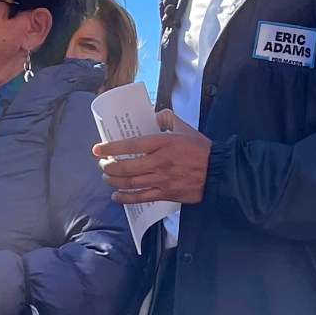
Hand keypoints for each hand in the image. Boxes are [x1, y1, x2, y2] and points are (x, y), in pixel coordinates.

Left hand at [92, 109, 211, 203]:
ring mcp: (162, 179)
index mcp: (162, 143)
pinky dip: (125, 198)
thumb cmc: (200, 148)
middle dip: (109, 166)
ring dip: (113, 181)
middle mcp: (159, 162)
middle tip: (103, 164)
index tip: (98, 148)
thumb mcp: (183, 126)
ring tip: (107, 177)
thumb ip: (165, 117)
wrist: (218, 170)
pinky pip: (140, 198)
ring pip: (130, 183)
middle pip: (125, 167)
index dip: (110, 147)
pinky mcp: (165, 193)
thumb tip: (150, 116)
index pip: (130, 145)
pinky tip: (116, 196)